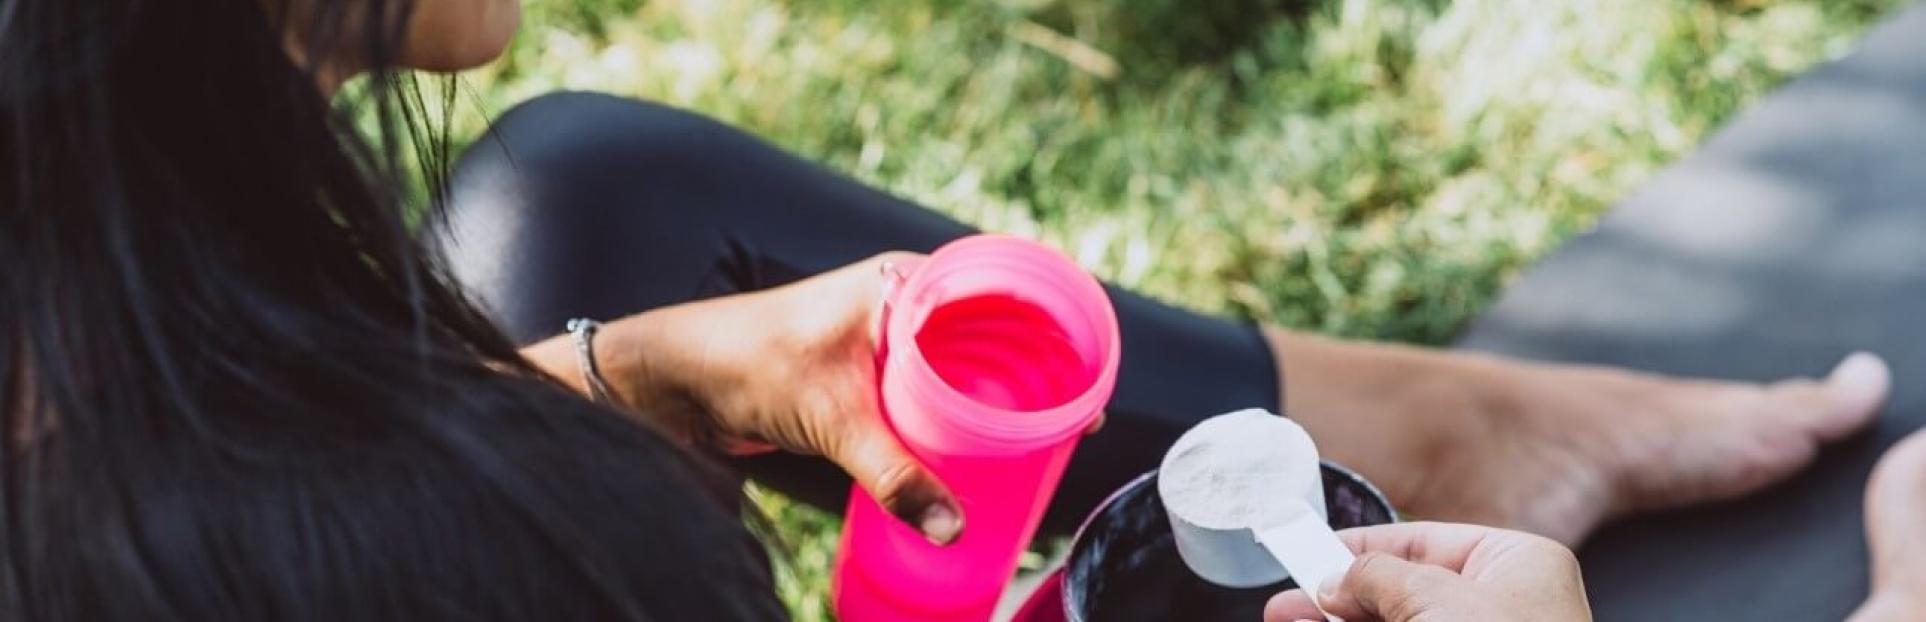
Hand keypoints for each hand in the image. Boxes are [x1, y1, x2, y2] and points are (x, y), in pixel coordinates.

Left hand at [524, 252, 1109, 544]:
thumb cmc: (750, 368)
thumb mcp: (835, 422)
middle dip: (1032, 374)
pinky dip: (958, 414)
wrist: (675, 380)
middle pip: (990, 332)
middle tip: (1071, 422)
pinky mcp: (863, 375)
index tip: (1086, 376)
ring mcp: (881, 337)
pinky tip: (979, 449)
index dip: (1051, 329)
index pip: (1000, 290)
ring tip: (1038, 442)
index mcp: (903, 282)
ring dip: (995, 398)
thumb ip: (895, 475)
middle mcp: (899, 301)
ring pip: (960, 364)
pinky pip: (930, 389)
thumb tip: (953, 529)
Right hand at [1263, 522, 1591, 621]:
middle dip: (1339, 599)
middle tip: (1289, 604)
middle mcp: (1501, 606)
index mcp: (1516, 566)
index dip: (1359, 546)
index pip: (1423, 541)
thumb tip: (1339, 579)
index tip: (1310, 552)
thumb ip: (1379, 577)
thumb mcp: (1435, 599)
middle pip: (1401, 590)